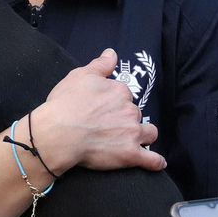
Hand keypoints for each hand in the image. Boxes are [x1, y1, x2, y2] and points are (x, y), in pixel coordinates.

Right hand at [32, 49, 163, 172]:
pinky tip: (158, 163)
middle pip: (135, 114)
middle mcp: (130, 110)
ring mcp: (132, 133)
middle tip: (110, 126)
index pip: (125, 95)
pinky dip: (156, 162)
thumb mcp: (80, 75)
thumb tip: (112, 53)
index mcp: (120, 91)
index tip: (104, 109)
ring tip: (135, 140)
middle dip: (127, 119)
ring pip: (149, 133)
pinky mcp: (130, 155)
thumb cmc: (66, 104)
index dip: (115, 103)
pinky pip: (152, 160)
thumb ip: (101, 65)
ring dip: (145, 135)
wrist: (59, 133)